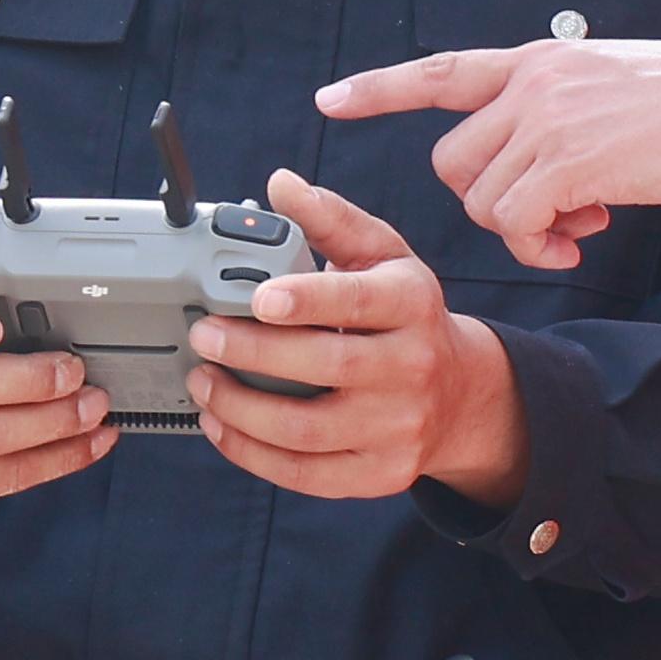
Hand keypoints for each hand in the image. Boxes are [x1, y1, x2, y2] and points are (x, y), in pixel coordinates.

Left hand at [187, 172, 526, 507]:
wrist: (459, 395)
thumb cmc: (405, 316)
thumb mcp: (383, 257)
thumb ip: (330, 219)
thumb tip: (280, 185)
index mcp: (412, 303)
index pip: (358, 301)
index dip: (306, 300)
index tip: (257, 297)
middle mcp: (413, 367)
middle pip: (327, 367)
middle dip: (253, 353)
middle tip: (202, 335)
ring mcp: (399, 428)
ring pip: (307, 430)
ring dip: (240, 408)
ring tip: (202, 382)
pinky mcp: (380, 474)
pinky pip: (306, 474)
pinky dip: (252, 454)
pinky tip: (220, 426)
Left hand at [316, 39, 660, 270]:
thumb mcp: (610, 84)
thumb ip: (560, 110)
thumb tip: (542, 170)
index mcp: (538, 61)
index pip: (442, 70)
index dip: (382, 88)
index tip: (330, 100)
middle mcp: (531, 85)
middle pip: (455, 161)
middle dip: (490, 199)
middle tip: (554, 216)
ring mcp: (544, 122)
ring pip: (483, 200)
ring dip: (524, 229)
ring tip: (579, 224)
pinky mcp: (564, 163)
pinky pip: (516, 224)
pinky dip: (539, 246)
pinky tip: (579, 241)